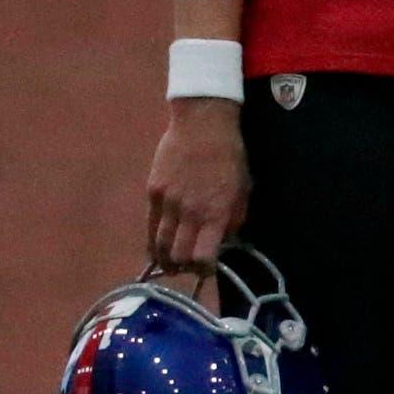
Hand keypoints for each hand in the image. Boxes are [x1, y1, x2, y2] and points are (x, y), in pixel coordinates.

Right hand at [147, 98, 247, 273]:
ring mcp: (168, 202)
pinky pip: (150, 225)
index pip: (203, 257)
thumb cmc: (230, 155)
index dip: (204, 270)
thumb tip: (223, 240)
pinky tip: (156, 248)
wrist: (203, 123)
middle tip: (187, 268)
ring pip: (160, 244)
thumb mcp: (243, 189)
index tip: (206, 270)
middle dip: (183, 268)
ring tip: (169, 266)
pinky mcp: (153, 191)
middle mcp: (189, 212)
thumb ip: (233, 218)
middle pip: (179, 255)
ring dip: (164, 260)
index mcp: (215, 213)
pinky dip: (152, 241)